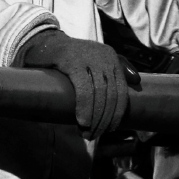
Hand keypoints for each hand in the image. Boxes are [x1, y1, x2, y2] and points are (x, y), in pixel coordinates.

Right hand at [18, 29, 138, 136]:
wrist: (42, 43)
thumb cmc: (70, 57)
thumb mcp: (95, 59)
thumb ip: (118, 66)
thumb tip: (137, 80)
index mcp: (111, 57)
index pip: (121, 90)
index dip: (118, 112)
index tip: (111, 128)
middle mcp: (103, 56)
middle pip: (111, 94)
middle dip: (105, 119)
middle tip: (95, 135)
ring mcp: (89, 58)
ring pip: (99, 94)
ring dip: (95, 118)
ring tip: (87, 133)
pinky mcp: (72, 61)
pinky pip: (84, 90)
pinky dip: (85, 108)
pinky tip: (82, 121)